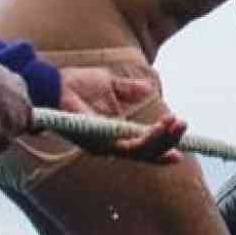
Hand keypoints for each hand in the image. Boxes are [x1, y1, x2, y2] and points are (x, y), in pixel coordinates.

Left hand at [58, 66, 186, 163]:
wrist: (52, 83)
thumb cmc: (75, 85)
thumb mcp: (110, 85)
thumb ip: (129, 90)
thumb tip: (149, 89)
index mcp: (113, 133)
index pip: (142, 147)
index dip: (162, 148)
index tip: (181, 150)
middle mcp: (109, 144)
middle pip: (146, 152)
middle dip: (168, 141)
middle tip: (183, 126)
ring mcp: (103, 145)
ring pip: (140, 151)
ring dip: (162, 139)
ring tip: (176, 124)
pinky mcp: (97, 141)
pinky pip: (127, 144)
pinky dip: (147, 136)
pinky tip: (161, 126)